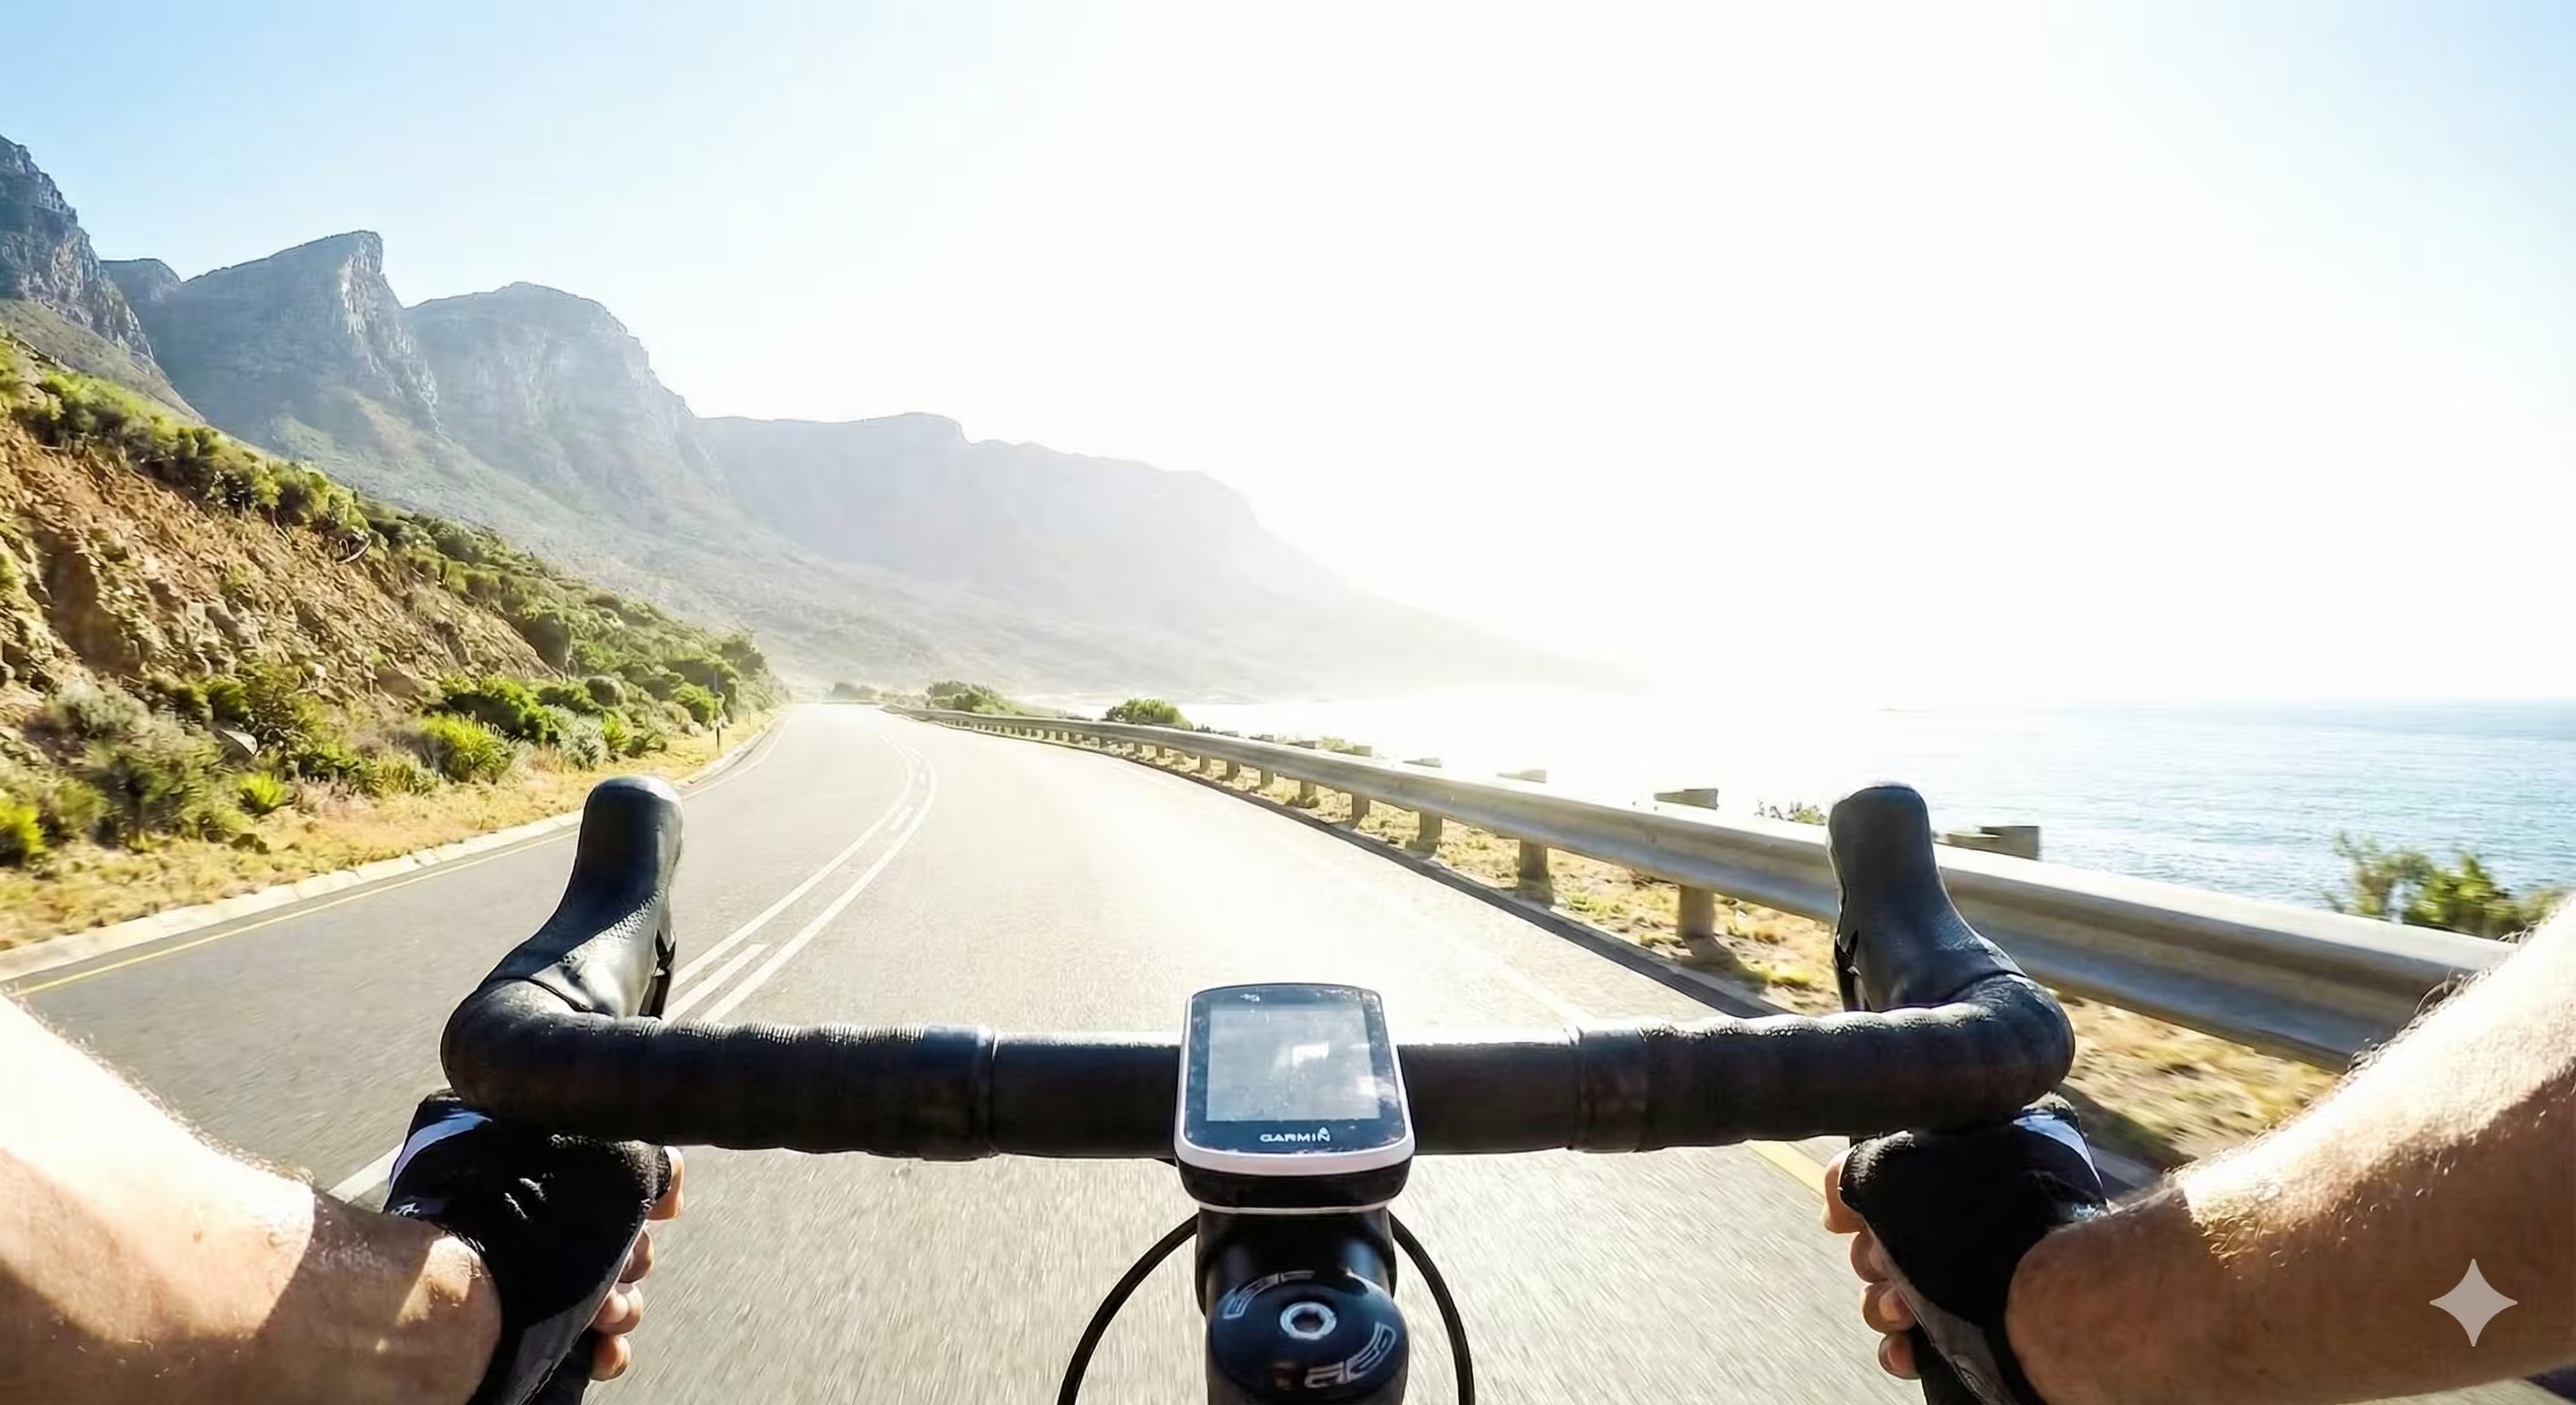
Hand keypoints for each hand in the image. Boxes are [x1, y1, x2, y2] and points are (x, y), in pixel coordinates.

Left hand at [388, 1093, 684, 1404]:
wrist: (464, 1306)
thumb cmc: (533, 1220)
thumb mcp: (616, 1156)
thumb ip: (653, 1159)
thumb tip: (666, 1181)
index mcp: (533, 1161)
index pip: (613, 1172)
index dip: (644, 1194)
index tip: (654, 1210)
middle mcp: (523, 1217)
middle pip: (617, 1238)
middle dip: (633, 1258)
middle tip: (617, 1265)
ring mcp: (522, 1279)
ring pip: (609, 1296)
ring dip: (623, 1307)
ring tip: (601, 1312)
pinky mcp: (524, 1334)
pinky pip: (587, 1346)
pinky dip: (606, 1350)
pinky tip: (601, 1348)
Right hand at [1818, 1100, 2107, 1404]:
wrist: (2040, 1292)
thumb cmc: (1973, 1218)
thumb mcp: (1896, 1167)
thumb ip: (1853, 1172)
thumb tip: (1837, 1208)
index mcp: (1959, 1172)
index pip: (1887, 1183)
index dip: (1859, 1204)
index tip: (1851, 1221)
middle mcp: (1969, 1224)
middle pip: (1883, 1244)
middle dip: (1872, 1259)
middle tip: (1889, 1264)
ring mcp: (1973, 1281)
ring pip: (1892, 1297)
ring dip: (1882, 1306)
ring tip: (1905, 1309)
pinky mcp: (1976, 1332)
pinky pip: (1917, 1344)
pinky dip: (1900, 1348)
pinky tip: (1907, 1348)